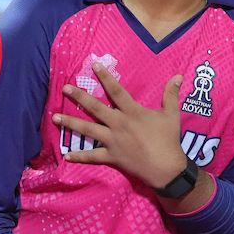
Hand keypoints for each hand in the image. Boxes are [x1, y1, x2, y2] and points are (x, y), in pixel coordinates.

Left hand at [53, 63, 186, 189]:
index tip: (94, 65)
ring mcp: (113, 141)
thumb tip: (178, 75)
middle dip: (79, 97)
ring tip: (55, 117)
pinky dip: (79, 156)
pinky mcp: (111, 157)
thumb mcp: (172, 115)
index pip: (116, 91)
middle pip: (95, 108)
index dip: (106, 77)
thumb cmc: (169, 140)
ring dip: (71, 123)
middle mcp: (119, 124)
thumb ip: (171, 95)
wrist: (166, 168)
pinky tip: (67, 155)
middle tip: (65, 88)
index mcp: (132, 112)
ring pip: (88, 130)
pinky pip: (92, 156)